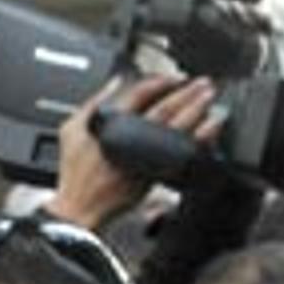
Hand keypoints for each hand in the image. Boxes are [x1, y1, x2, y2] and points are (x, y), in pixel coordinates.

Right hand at [48, 73, 219, 232]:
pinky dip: (197, 141)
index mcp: (112, 123)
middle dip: (187, 93)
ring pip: (176, 130)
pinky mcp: (156, 174)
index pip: (141, 92)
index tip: (174, 77)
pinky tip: (209, 133)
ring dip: (196, 112)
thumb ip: (95, 101)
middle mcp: (133, 138)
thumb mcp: (72, 129)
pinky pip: (181, 154)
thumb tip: (116, 80)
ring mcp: (146, 157)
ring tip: (211, 101)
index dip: (161, 81)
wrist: (81, 207)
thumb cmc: (75, 171)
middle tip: (203, 83)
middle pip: (165, 108)